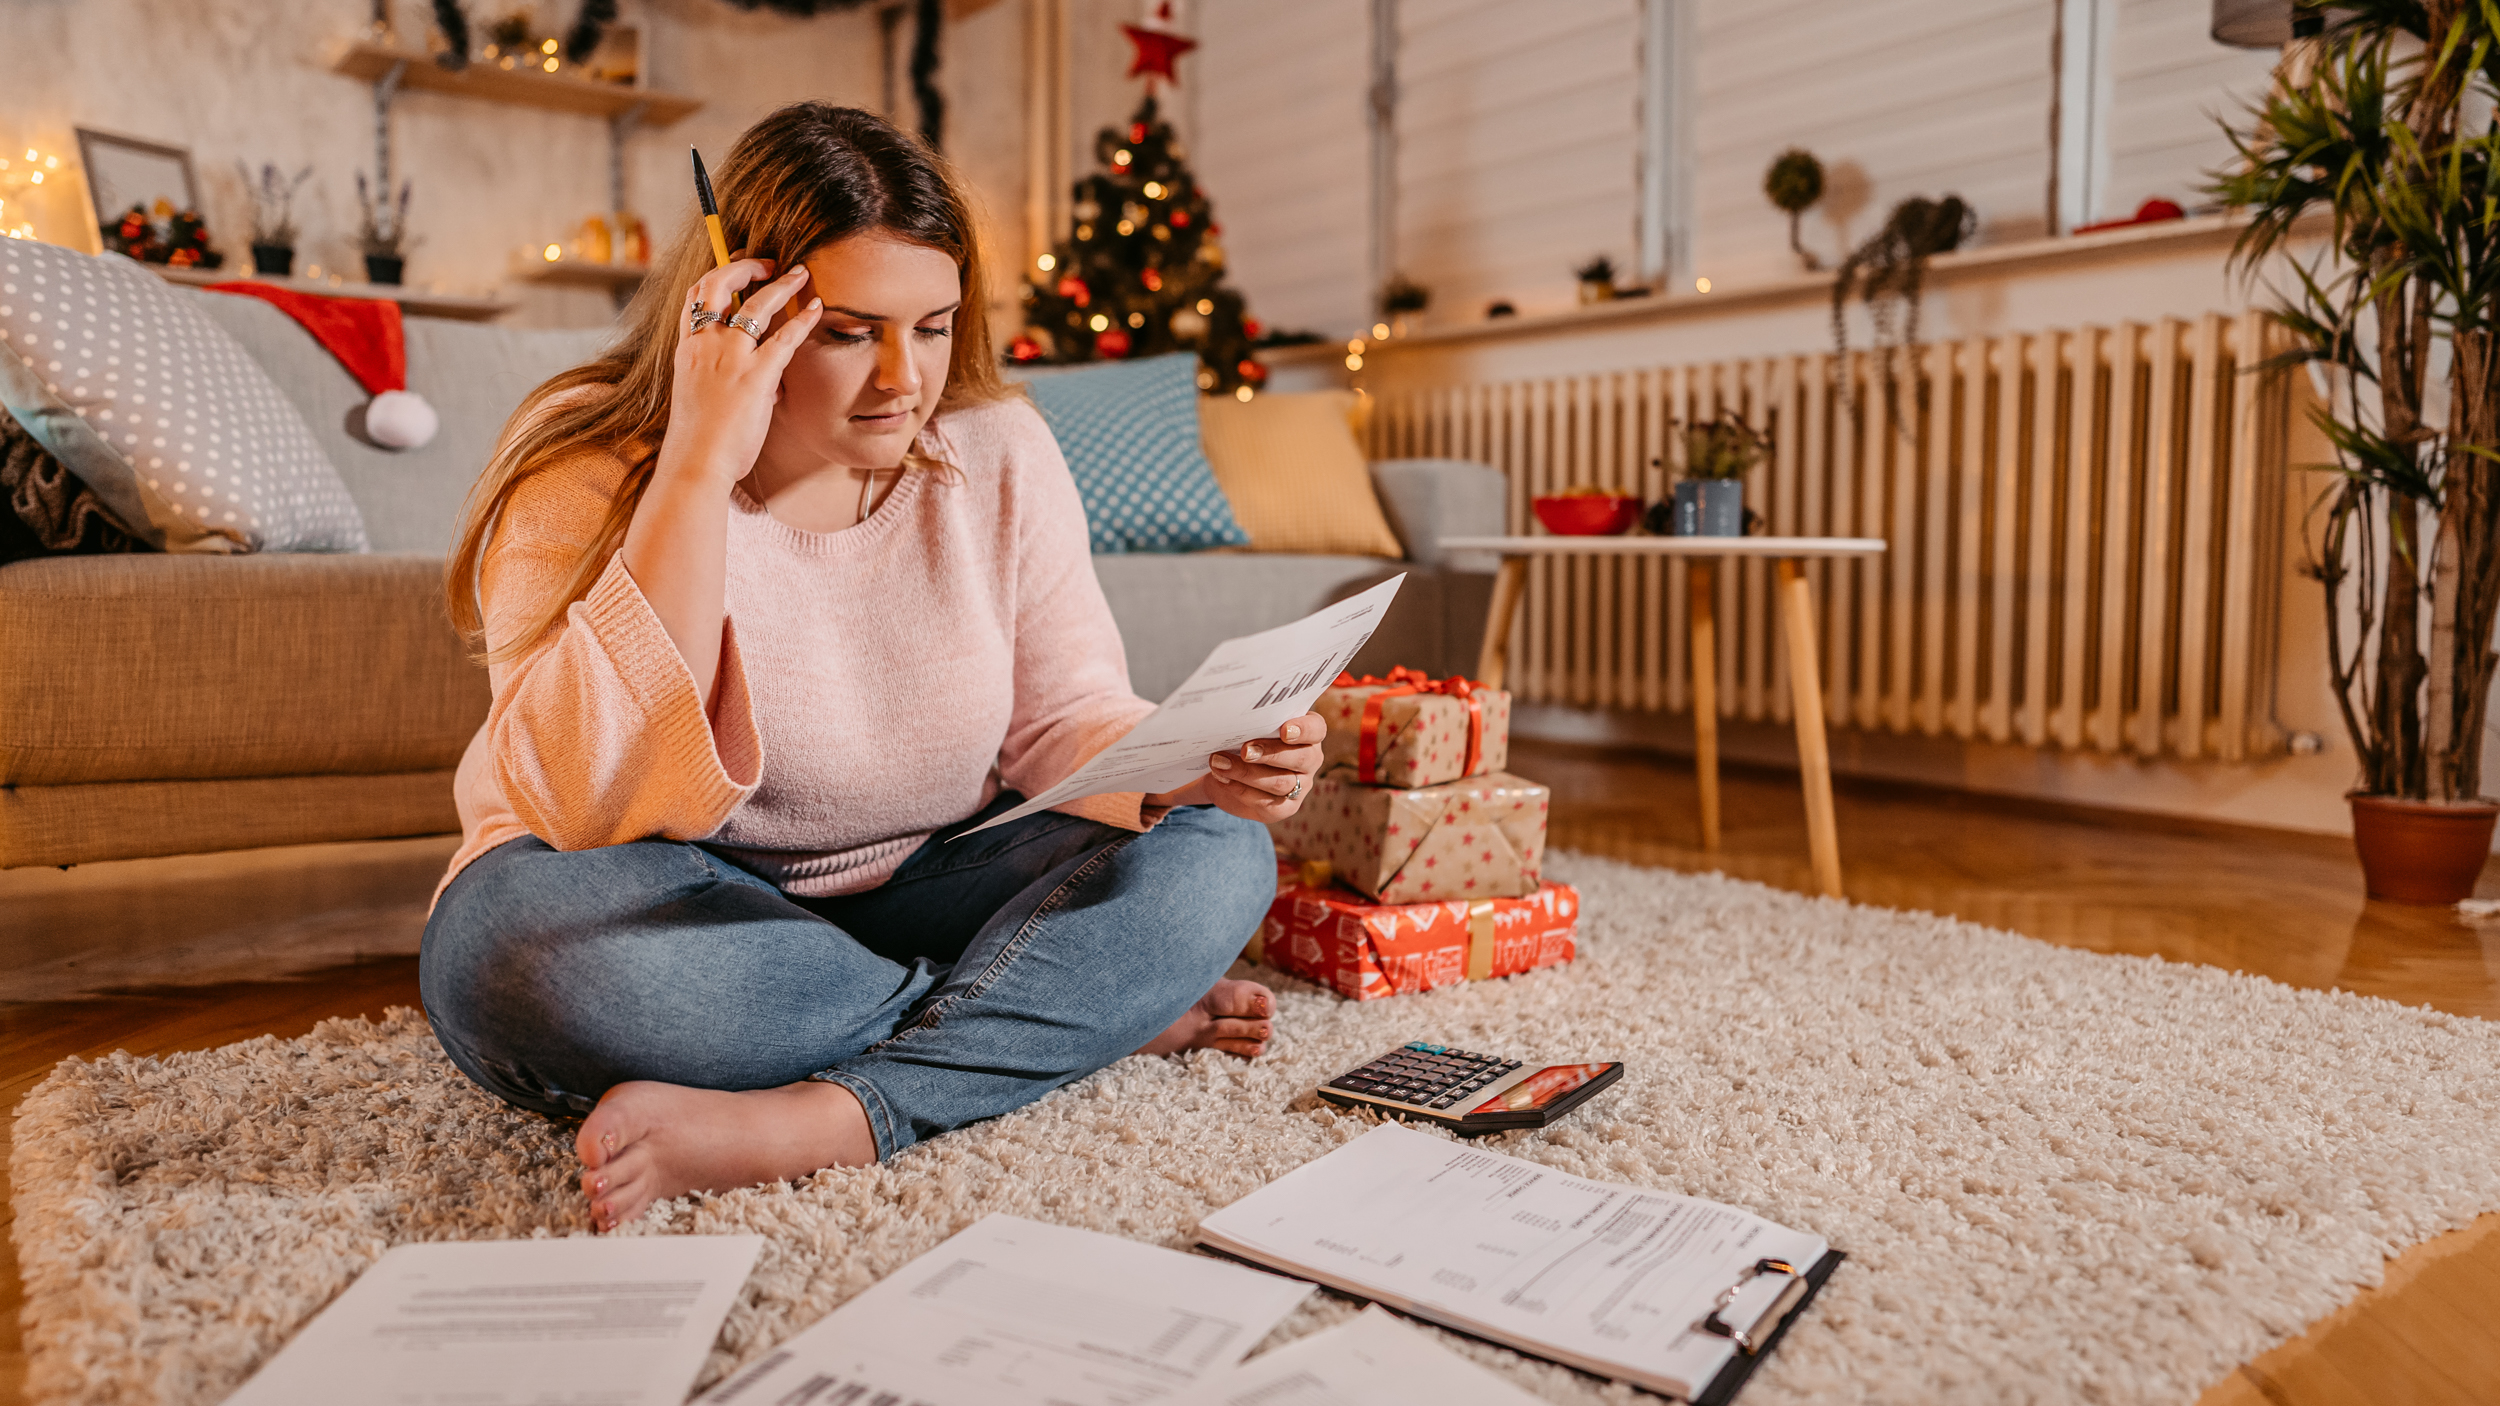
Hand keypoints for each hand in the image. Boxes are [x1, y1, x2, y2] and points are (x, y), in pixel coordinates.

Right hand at [654, 259, 822, 487]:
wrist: (695, 463)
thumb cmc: (699, 440)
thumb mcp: (700, 398)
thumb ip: (723, 379)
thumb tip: (763, 382)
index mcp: (687, 349)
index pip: (694, 297)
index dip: (716, 275)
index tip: (734, 266)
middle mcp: (705, 344)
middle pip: (719, 284)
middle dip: (744, 266)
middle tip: (768, 263)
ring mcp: (730, 358)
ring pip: (757, 304)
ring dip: (782, 284)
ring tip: (801, 273)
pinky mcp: (756, 376)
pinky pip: (785, 337)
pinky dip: (803, 319)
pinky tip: (817, 308)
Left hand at [1197, 713, 1325, 822]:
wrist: (1228, 771)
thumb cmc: (1243, 739)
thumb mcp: (1248, 727)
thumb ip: (1250, 721)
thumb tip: (1229, 716)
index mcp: (1308, 733)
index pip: (1316, 730)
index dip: (1303, 730)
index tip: (1284, 730)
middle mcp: (1310, 760)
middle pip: (1300, 758)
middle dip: (1270, 754)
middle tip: (1245, 750)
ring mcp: (1301, 786)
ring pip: (1281, 782)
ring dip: (1247, 773)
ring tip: (1220, 763)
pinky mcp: (1285, 808)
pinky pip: (1267, 803)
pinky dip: (1241, 790)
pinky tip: (1222, 779)